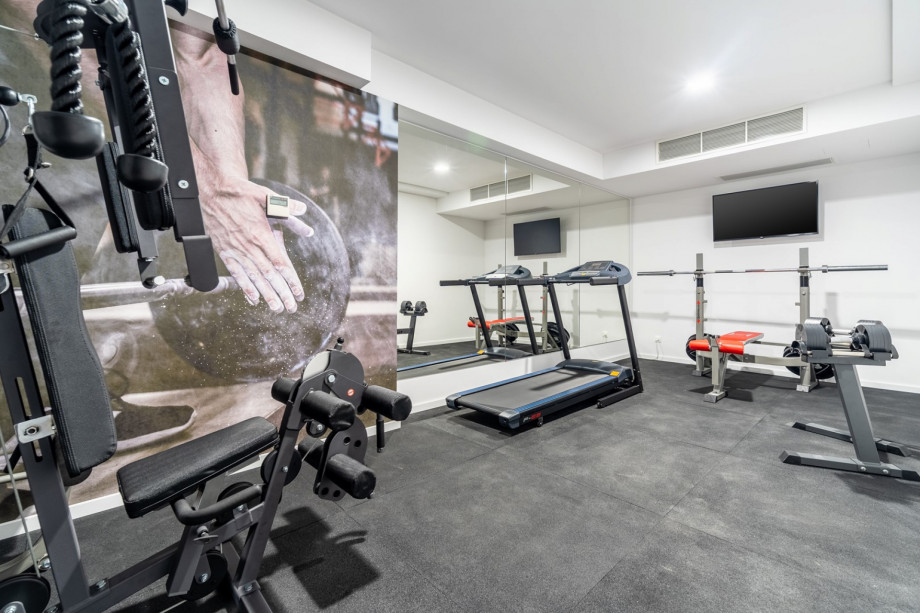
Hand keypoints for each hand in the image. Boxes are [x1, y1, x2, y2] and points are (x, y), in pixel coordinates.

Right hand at [200, 175, 313, 312]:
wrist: (211, 191)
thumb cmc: (240, 193)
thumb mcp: (266, 196)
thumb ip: (286, 208)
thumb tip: (303, 212)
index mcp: (261, 234)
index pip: (279, 262)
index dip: (290, 279)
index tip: (299, 292)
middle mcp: (248, 246)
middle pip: (268, 275)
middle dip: (281, 292)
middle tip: (291, 308)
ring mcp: (235, 251)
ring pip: (253, 277)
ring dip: (266, 294)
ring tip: (276, 308)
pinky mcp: (225, 252)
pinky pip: (236, 273)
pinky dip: (245, 287)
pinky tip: (253, 299)